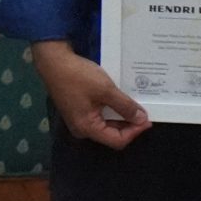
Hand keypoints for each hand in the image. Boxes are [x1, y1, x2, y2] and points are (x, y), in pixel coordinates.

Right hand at [32, 41, 150, 149]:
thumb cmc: (78, 76)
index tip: (148, 119)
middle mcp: (82, 128)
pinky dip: (110, 109)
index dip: (135, 132)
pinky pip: (98, 115)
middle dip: (129, 124)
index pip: (117, 140)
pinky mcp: (77, 109)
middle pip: (111, 134)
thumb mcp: (106, 90)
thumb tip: (141, 119)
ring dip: (120, 115)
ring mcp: (78, 119)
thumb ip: (125, 106)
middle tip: (143, 111)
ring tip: (134, 104)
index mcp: (87, 128)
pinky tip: (119, 99)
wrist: (53, 60)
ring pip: (106, 124)